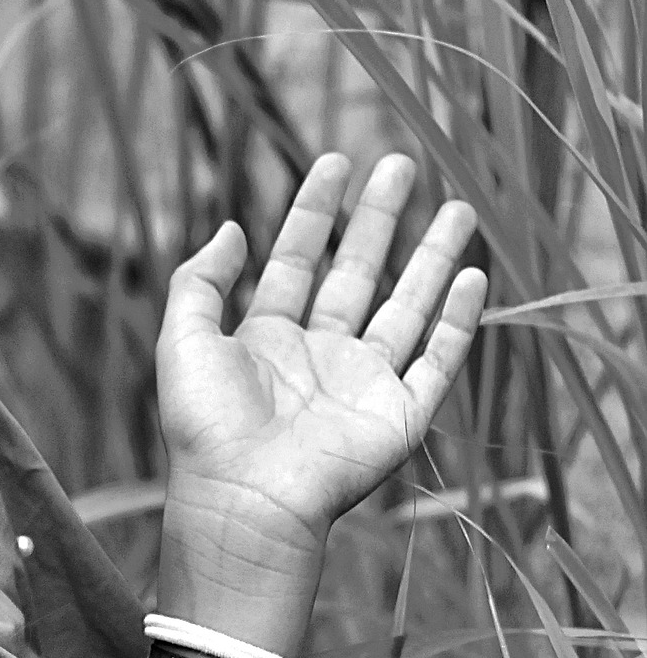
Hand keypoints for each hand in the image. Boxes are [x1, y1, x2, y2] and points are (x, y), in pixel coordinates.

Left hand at [156, 153, 484, 615]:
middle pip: (357, 271)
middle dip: (379, 219)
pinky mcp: (401, 415)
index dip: (315, 211)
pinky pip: (438, 359)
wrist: (243, 497)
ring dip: (433, 258)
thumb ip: (201, 280)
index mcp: (266, 337)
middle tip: (402, 164)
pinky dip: (459, 321)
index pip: (297, 258)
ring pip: (407, 306)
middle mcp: (319, 354)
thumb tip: (233, 225)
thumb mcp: (184, 339)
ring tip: (458, 208)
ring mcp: (363, 383)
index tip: (335, 160)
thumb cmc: (204, 424)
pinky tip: (473, 277)